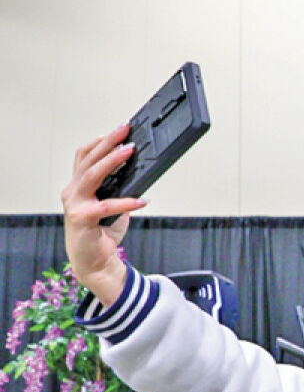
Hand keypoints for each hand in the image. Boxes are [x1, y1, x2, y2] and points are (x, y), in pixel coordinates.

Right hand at [62, 124, 147, 306]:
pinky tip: (143, 200)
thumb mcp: (113, 205)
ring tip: (129, 151)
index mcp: (78, 186)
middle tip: (125, 130)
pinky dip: (126, 202)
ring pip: (91, 175)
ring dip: (112, 161)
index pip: (83, 156)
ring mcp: (74, 204)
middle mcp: (72, 192)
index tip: (118, 129)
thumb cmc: (102, 233)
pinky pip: (106, 205)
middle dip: (107, 142)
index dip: (99, 141)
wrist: (95, 262)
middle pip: (88, 160)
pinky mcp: (82, 219)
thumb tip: (140, 173)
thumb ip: (120, 189)